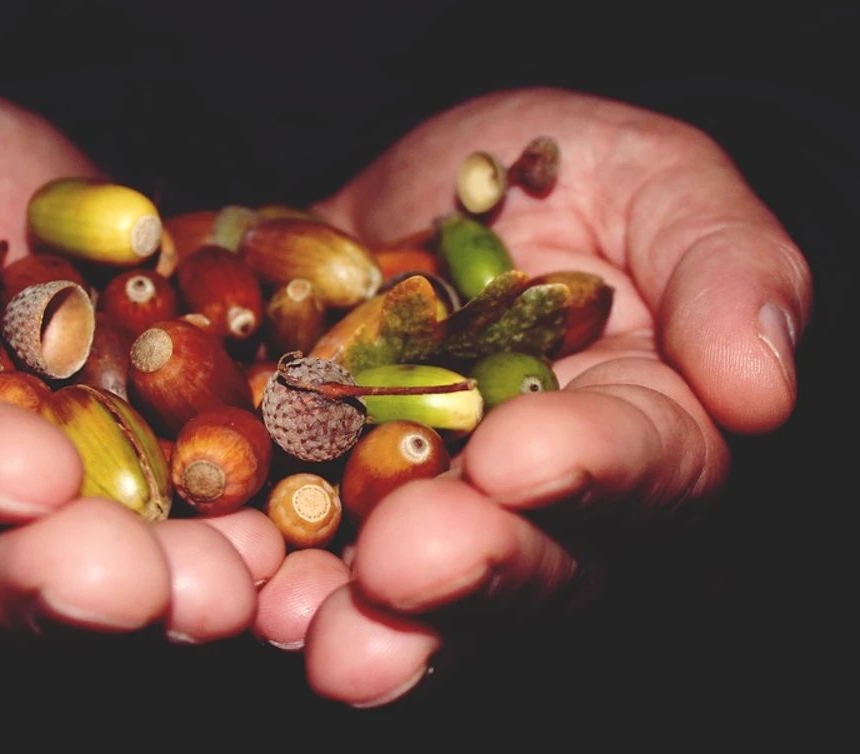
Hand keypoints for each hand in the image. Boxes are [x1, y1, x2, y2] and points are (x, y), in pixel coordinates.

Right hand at [0, 86, 285, 641]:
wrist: (44, 190)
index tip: (26, 469)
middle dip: (68, 582)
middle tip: (140, 584)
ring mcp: (72, 517)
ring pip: (106, 582)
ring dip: (173, 594)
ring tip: (232, 584)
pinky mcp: (165, 501)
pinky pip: (202, 543)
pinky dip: (248, 554)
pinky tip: (292, 550)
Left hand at [254, 86, 808, 706]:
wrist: (424, 188)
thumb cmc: (566, 172)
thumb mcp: (657, 180)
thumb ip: (722, 266)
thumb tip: (761, 389)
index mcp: (642, 428)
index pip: (638, 465)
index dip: (585, 468)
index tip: (520, 456)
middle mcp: (537, 502)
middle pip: (524, 563)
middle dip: (464, 569)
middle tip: (406, 567)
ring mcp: (426, 508)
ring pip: (411, 595)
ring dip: (361, 622)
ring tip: (309, 632)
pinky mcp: (325, 496)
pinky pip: (301, 552)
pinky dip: (267, 571)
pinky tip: (234, 586)